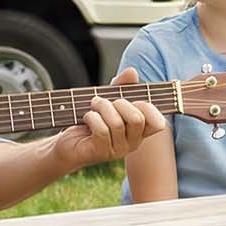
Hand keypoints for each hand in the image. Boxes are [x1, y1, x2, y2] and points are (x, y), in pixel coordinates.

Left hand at [51, 67, 167, 171]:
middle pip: (137, 119)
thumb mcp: (109, 100)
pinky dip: (92, 118)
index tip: (132, 100)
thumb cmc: (92, 120)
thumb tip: (132, 72)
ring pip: (117, 123)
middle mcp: (132, 144)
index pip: (158, 124)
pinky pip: (102, 131)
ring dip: (102, 107)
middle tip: (105, 101)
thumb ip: (122, 86)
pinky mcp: (100, 152)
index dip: (148, 108)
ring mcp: (117, 150)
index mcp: (139, 132)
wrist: (68, 143)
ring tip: (94, 105)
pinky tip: (87, 117)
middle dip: (120, 103)